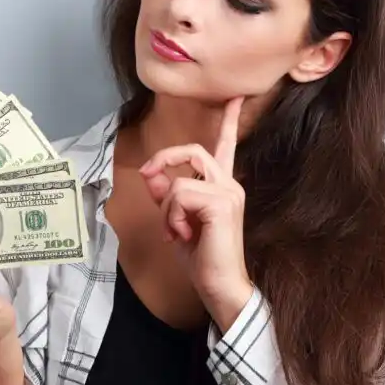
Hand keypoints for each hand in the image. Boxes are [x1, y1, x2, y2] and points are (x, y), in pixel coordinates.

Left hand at [138, 96, 254, 331]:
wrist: (221, 287)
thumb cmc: (203, 259)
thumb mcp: (176, 222)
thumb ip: (165, 196)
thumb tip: (150, 174)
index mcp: (223, 186)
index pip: (227, 146)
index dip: (230, 121)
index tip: (236, 97)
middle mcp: (230, 185)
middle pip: (195, 150)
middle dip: (166, 159)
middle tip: (148, 175)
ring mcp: (228, 193)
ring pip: (179, 182)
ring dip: (166, 209)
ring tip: (175, 232)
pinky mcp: (220, 204)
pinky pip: (179, 196)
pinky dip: (171, 217)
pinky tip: (183, 236)